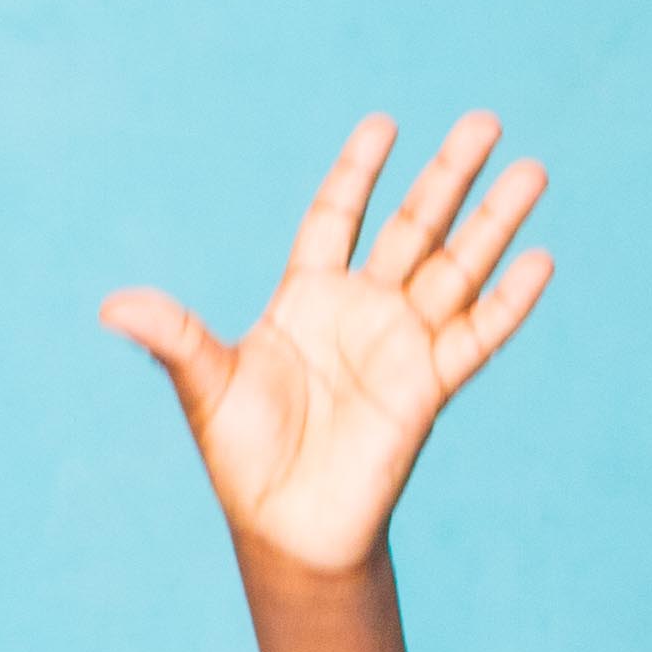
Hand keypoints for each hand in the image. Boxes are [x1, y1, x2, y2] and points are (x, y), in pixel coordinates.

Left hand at [103, 113, 551, 579]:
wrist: (286, 531)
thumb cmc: (243, 460)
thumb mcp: (206, 387)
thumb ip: (173, 338)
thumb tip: (111, 306)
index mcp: (306, 298)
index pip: (338, 217)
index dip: (358, 173)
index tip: (383, 124)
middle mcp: (362, 311)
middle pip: (414, 226)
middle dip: (448, 175)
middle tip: (487, 120)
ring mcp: (402, 345)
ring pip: (456, 269)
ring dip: (494, 223)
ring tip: (533, 171)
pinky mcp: (429, 386)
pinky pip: (476, 336)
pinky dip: (508, 303)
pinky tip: (541, 262)